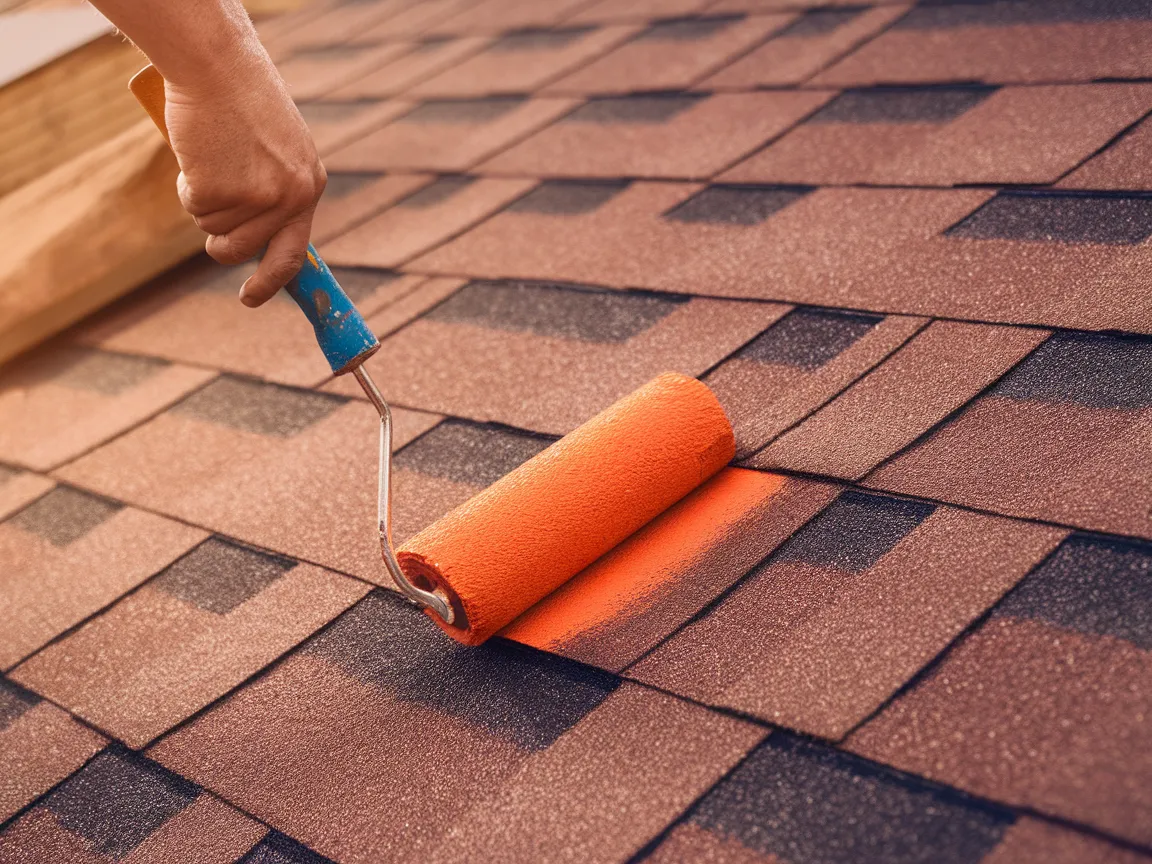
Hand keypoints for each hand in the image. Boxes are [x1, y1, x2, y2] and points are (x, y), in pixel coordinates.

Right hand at [164, 47, 325, 306]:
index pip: (293, 253)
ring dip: (202, 203)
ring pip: (213, 229)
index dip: (270, 281)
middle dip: (219, 242)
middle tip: (208, 204)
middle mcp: (290, 198)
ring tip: (211, 160)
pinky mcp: (220, 188)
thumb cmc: (243, 102)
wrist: (219, 65)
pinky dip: (186, 183)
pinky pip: (192, 206)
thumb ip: (276, 192)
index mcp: (310, 187)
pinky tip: (200, 152)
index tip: (250, 299)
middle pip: (242, 250)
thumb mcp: (278, 150)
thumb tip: (259, 239)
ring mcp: (256, 197)